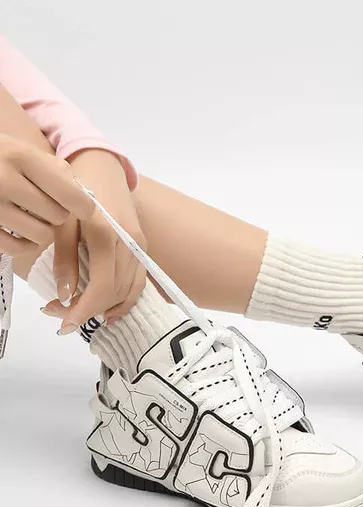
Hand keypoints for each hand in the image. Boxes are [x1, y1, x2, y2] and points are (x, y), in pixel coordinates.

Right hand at [0, 134, 93, 256]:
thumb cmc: (0, 158)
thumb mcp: (24, 151)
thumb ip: (57, 171)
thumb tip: (87, 199)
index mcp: (21, 157)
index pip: (72, 195)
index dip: (84, 206)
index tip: (82, 208)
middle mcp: (3, 179)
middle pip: (58, 216)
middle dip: (57, 213)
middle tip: (43, 205)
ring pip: (42, 235)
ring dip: (42, 229)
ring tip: (30, 216)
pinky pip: (18, 248)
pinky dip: (24, 244)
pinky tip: (19, 231)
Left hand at [41, 150, 146, 332]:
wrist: (102, 169)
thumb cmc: (77, 192)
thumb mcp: (61, 223)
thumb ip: (65, 260)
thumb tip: (65, 296)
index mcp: (107, 236)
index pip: (102, 287)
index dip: (84, 310)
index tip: (65, 324)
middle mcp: (130, 244)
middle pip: (116, 292)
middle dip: (89, 311)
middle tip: (61, 316)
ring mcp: (140, 246)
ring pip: (130, 290)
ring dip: (107, 308)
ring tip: (81, 314)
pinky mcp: (143, 247)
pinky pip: (138, 281)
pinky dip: (126, 299)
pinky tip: (109, 311)